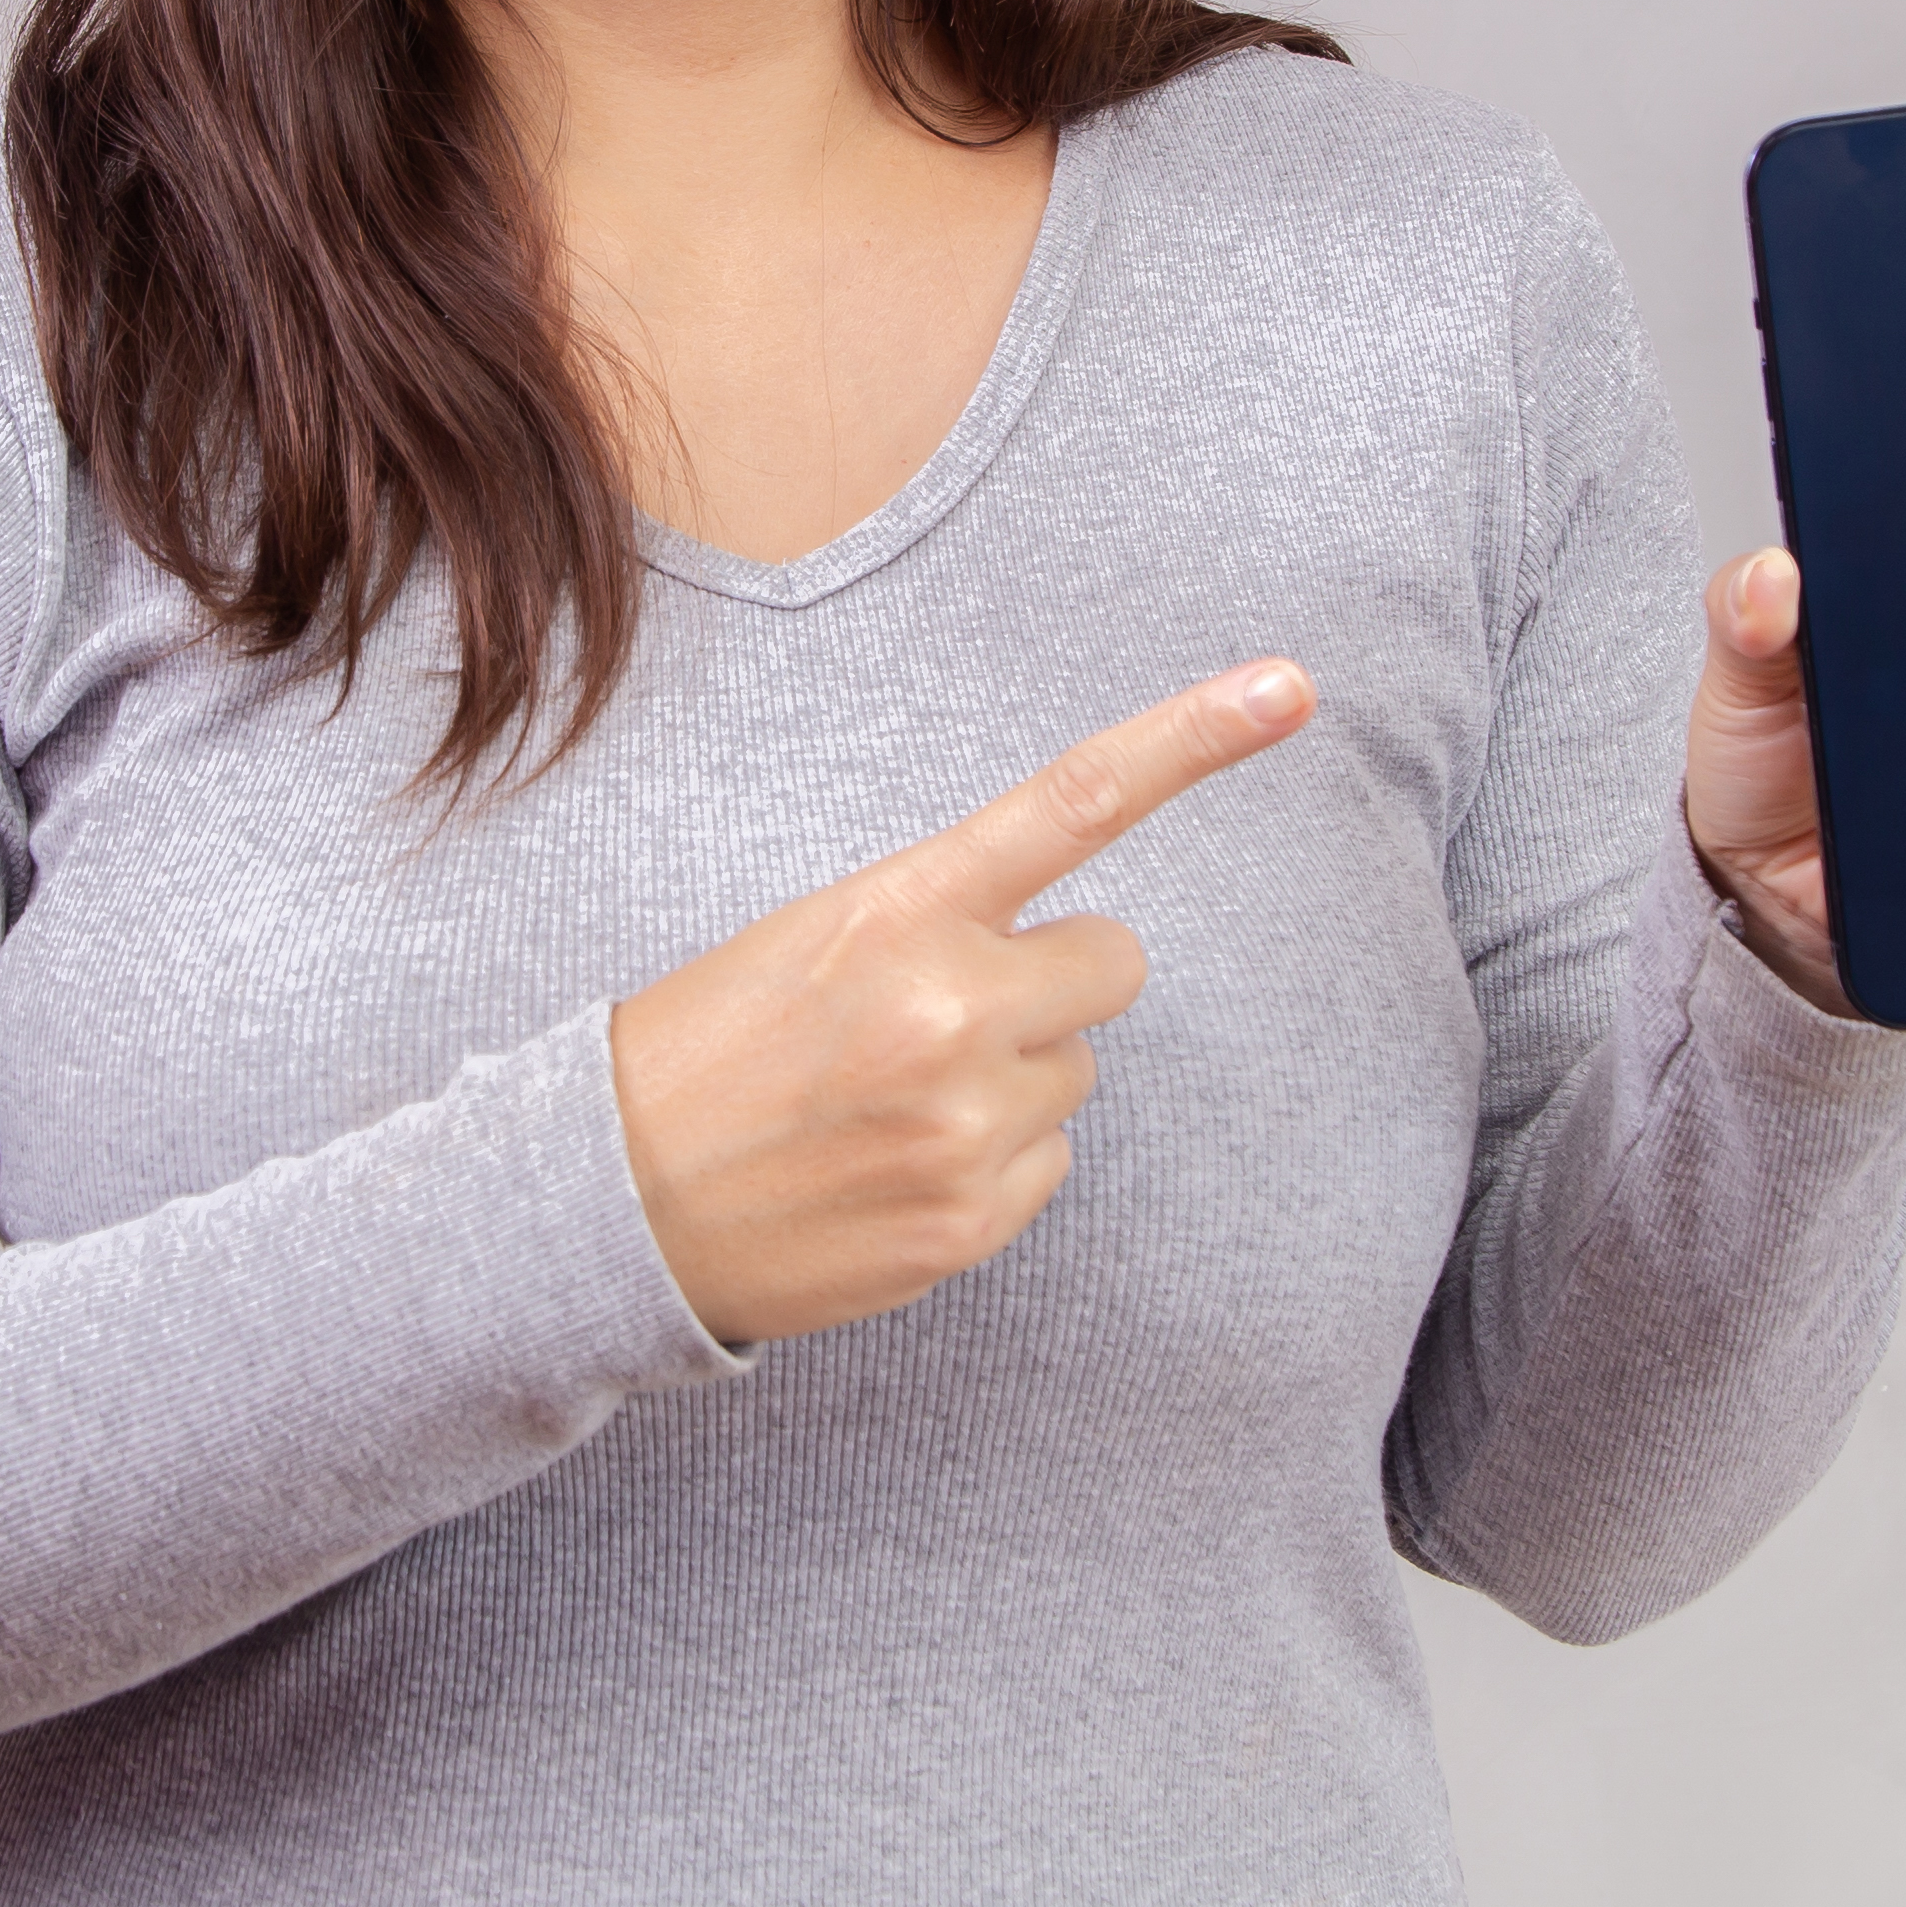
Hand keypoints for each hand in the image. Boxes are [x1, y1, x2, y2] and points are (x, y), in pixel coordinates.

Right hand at [608, 662, 1316, 1344]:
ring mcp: (968, 1122)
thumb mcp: (811, 940)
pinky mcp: (970, 1219)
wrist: (613, 1202)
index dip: (1193, 739)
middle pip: (1111, 964)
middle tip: (939, 1013)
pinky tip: (893, 1167)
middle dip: (1051, 983)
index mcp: (901, 909)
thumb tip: (1064, 964)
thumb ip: (941, 925)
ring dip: (1008, 1078)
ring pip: (1075, 1072)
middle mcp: (951, 1008)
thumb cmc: (714, 1049)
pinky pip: (1046, 1167)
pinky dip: (986, 1165)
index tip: (1293, 687)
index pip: (1072, 801)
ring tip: (888, 1100)